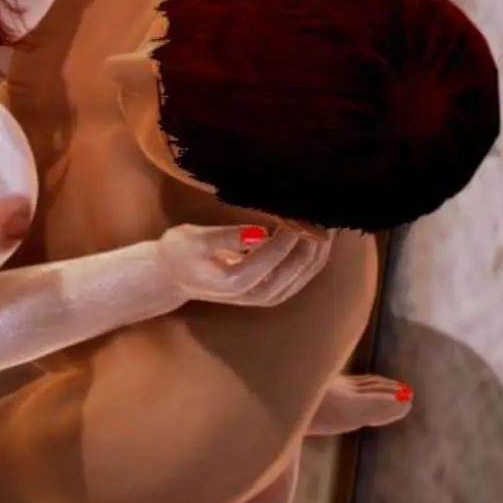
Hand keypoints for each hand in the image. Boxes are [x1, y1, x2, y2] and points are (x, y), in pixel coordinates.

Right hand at [155, 224, 333, 306]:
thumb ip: (226, 237)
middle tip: (321, 207)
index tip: (302, 206)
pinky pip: (305, 273)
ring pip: (307, 271)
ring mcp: (269, 296)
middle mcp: (258, 294)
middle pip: (298, 265)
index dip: (293, 230)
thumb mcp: (194, 239)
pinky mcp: (276, 291)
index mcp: (237, 282)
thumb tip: (259, 233)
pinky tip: (321, 232)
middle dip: (314, 236)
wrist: (175, 277)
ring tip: (327, 216)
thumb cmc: (181, 252)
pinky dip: (316, 252)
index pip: (276, 253)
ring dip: (320, 244)